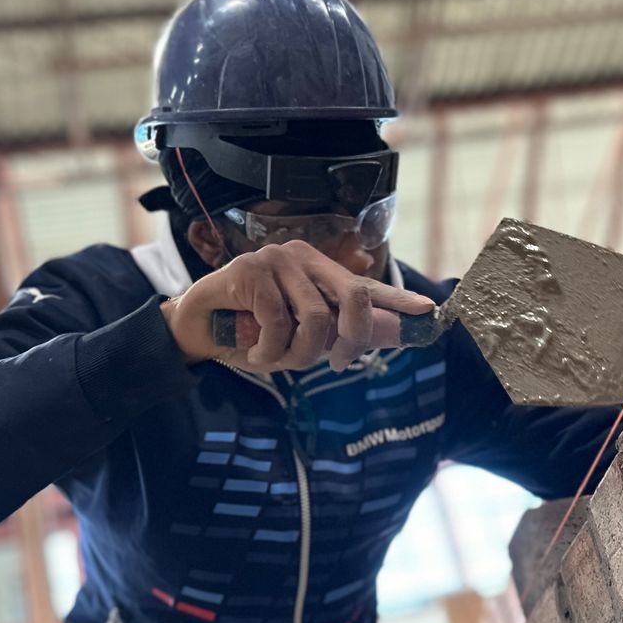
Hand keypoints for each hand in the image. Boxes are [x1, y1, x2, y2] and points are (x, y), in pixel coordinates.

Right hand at [162, 240, 436, 372]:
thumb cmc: (248, 333)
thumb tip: (384, 340)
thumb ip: (332, 335)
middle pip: (354, 299)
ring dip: (297, 356)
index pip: (365, 286)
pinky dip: (268, 351)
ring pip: (315, 320)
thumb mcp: (296, 337)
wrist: (193, 329)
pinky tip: (253, 352)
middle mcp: (301, 258)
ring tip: (273, 360)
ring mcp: (275, 260)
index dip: (398, 301)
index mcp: (317, 272)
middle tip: (338, 365)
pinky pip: (279, 323)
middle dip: (353, 340)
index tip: (429, 312)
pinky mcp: (249, 271)